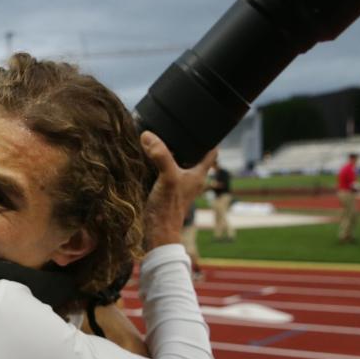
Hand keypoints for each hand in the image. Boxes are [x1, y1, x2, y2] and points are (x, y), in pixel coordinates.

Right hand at [140, 132, 216, 249]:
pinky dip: (159, 164)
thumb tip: (148, 135)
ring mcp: (179, 186)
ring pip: (178, 163)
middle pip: (193, 155)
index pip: (211, 152)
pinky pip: (165, 172)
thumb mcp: (167, 177)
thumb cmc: (169, 208)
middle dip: (186, 143)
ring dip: (171, 153)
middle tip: (176, 127)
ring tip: (160, 139)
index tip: (203, 125)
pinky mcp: (167, 191)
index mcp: (199, 174)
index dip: (209, 137)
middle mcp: (191, 179)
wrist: (157, 233)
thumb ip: (161, 156)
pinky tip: (149, 158)